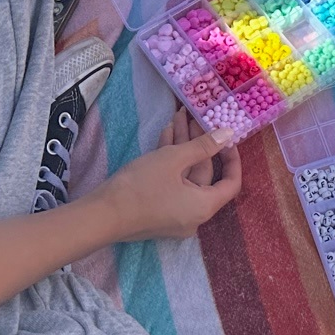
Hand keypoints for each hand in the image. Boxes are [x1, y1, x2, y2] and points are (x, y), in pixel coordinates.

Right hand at [89, 109, 241, 241]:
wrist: (101, 215)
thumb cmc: (141, 186)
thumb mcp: (173, 159)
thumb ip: (203, 145)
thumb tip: (229, 134)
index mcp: (204, 207)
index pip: (231, 183)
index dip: (232, 158)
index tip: (226, 137)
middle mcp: (194, 216)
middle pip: (204, 175)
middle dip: (198, 143)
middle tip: (192, 117)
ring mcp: (175, 216)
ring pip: (185, 176)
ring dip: (182, 148)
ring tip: (177, 118)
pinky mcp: (158, 212)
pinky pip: (173, 185)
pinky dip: (170, 164)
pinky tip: (164, 136)